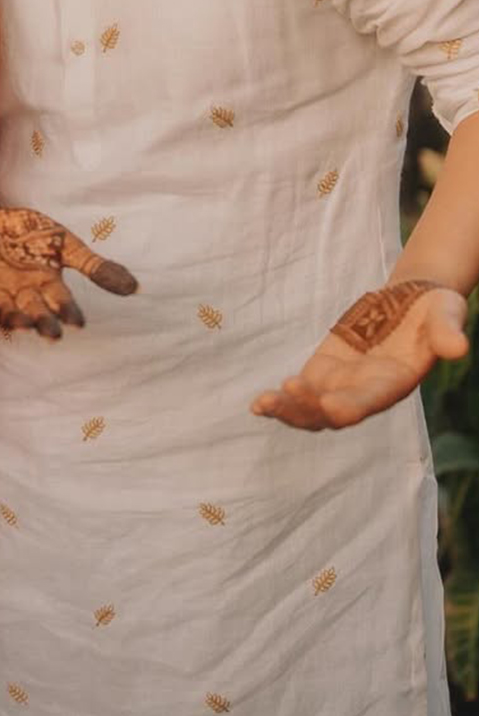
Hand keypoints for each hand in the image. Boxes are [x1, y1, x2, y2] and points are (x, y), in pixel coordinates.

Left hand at [0, 207, 136, 339]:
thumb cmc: (28, 235)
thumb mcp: (64, 244)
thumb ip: (94, 266)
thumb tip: (136, 288)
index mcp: (46, 284)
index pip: (61, 301)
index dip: (68, 311)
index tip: (78, 322)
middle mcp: (21, 292)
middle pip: (34, 311)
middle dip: (43, 323)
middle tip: (52, 334)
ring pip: (5, 309)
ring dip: (12, 318)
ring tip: (22, 324)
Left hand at [250, 279, 468, 431]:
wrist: (414, 302)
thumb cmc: (435, 309)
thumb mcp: (447, 313)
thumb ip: (447, 332)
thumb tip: (458, 348)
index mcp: (395, 381)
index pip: (371, 400)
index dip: (352, 404)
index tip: (331, 405)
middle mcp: (367, 391)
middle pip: (334, 413)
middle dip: (309, 410)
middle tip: (285, 398)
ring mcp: (343, 383)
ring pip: (312, 409)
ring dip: (289, 409)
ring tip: (263, 404)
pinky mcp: (326, 370)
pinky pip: (301, 392)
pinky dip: (281, 400)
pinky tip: (259, 405)